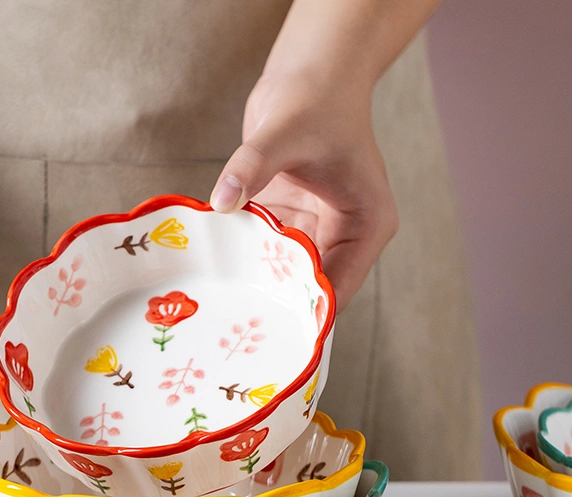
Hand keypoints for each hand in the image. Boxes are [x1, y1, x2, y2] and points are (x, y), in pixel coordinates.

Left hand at [210, 70, 397, 310]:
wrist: (310, 72)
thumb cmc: (315, 99)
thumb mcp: (284, 133)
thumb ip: (252, 166)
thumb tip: (221, 202)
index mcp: (366, 225)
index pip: (339, 286)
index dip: (308, 314)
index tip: (274, 335)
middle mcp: (344, 235)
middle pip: (311, 288)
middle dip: (279, 308)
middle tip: (242, 332)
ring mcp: (315, 229)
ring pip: (285, 274)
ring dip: (258, 287)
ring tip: (226, 315)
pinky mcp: (289, 220)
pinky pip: (265, 250)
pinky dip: (245, 260)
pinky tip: (218, 280)